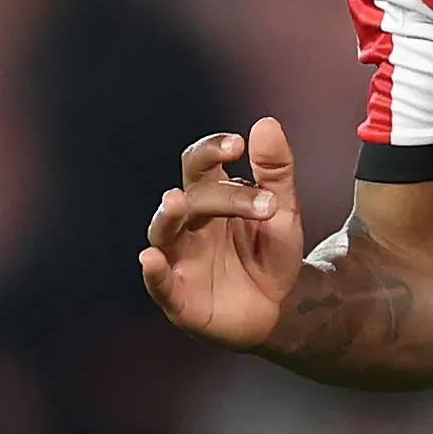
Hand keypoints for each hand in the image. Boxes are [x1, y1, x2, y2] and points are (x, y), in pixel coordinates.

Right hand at [138, 117, 306, 346]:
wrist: (276, 310)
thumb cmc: (269, 256)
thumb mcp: (281, 213)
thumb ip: (275, 171)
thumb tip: (266, 123)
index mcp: (211, 197)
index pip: (200, 164)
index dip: (213, 150)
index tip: (237, 145)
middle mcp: (188, 223)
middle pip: (191, 195)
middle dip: (224, 195)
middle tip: (265, 205)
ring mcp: (179, 257)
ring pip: (164, 230)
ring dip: (169, 216)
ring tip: (176, 202)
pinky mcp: (177, 296)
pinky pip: (159, 282)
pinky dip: (154, 271)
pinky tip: (151, 259)